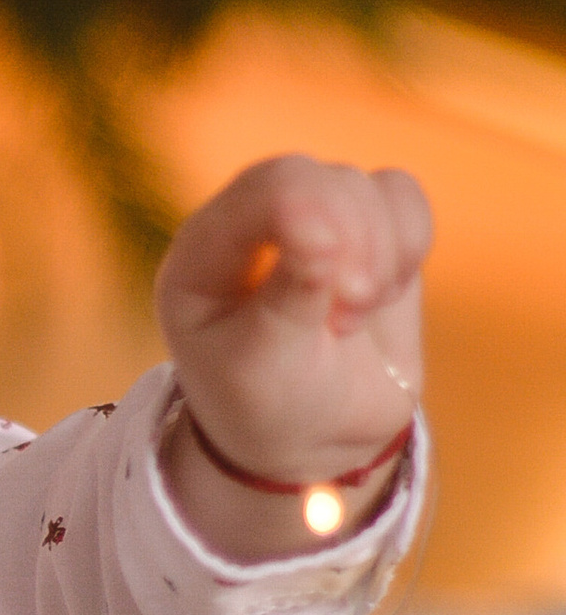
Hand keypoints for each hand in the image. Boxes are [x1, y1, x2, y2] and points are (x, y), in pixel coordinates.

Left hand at [157, 157, 427, 559]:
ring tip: (350, 321)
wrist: (313, 435)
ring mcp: (314, 218)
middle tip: (348, 317)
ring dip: (380, 256)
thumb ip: (288, 300)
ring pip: (369, 188)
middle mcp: (256, 221)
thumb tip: (325, 236)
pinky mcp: (369, 229)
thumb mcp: (260, 368)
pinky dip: (408, 243)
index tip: (334, 277)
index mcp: (206, 249)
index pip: (261, 192)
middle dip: (353, 244)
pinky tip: (382, 295)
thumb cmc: (266, 405)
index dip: (307, 214)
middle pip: (320, 179)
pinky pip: (403, 198)